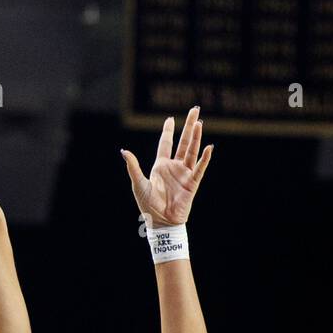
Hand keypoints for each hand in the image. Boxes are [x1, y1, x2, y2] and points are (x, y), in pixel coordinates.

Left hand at [121, 106, 212, 227]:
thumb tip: (124, 151)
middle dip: (189, 126)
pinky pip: (199, 168)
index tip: (170, 118)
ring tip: (199, 122)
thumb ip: (133, 167)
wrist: (161, 222)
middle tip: (195, 110)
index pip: (166, 144)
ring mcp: (184, 174)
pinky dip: (204, 158)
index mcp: (161, 166)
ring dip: (196, 137)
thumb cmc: (149, 206)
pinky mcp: (192, 184)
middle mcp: (174, 167)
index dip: (168, 131)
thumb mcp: (138, 183)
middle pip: (183, 142)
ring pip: (192, 151)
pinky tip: (208, 147)